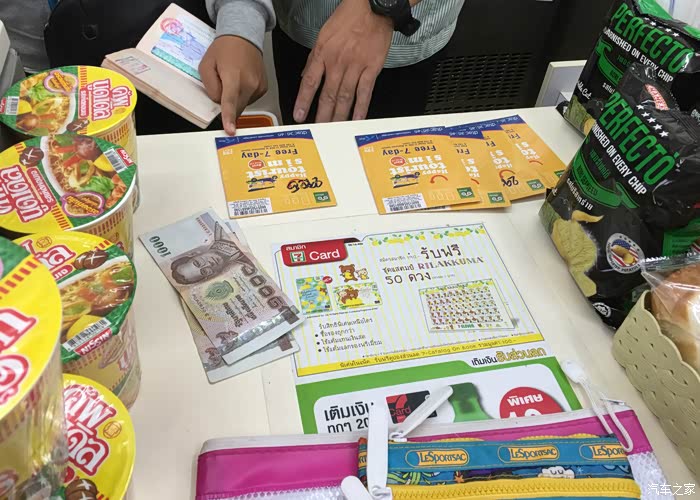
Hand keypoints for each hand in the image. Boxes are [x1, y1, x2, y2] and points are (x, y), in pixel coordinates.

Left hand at [200, 36, 267, 134]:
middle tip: (223, 86)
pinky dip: (243, 95)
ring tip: (233, 79)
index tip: (230, 130)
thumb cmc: (225, 49)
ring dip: (235, 99)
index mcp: (233, 77)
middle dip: (227, 105)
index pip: (230, 102)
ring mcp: (258, 87)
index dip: (229, 118)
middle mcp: (249, 83)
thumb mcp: (206, 65)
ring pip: (243, 105)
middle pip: (237, 108)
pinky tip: (241, 81)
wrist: (244, 37)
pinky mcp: (263, 89)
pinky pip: (250, 100)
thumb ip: (210, 87)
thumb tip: (218, 102)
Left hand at [294, 0, 392, 122]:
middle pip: (327, 94)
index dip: (303, 101)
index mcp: (323, 53)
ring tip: (335, 128)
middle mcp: (337, 61)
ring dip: (339, 115)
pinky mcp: (372, 68)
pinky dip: (361, 108)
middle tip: (318, 129)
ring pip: (345, 96)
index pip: (309, 82)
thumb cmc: (349, 18)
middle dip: (322, 115)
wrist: (373, 7)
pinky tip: (357, 118)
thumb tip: (305, 75)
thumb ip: (314, 57)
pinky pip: (365, 92)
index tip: (299, 115)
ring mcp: (355, 66)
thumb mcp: (324, 34)